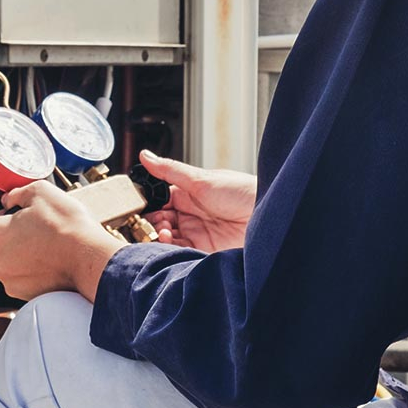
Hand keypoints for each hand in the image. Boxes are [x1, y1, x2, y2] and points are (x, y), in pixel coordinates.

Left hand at [0, 181, 127, 302]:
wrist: (89, 258)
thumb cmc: (67, 227)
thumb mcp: (41, 191)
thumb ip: (17, 193)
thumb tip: (10, 198)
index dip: (0, 215)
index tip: (16, 214)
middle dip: (14, 236)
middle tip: (39, 228)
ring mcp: (9, 280)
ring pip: (10, 263)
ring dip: (23, 254)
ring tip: (48, 246)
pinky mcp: (24, 294)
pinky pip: (23, 279)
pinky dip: (34, 271)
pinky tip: (52, 261)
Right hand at [140, 150, 255, 253]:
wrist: (268, 216)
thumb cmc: (242, 192)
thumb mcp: (201, 179)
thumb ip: (170, 170)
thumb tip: (145, 155)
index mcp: (190, 194)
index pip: (160, 200)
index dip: (149, 204)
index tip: (139, 207)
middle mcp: (192, 214)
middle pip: (161, 221)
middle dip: (152, 222)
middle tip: (155, 221)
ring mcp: (197, 233)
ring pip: (167, 238)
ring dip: (159, 235)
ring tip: (164, 231)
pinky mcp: (203, 250)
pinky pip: (179, 251)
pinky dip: (169, 248)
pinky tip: (169, 241)